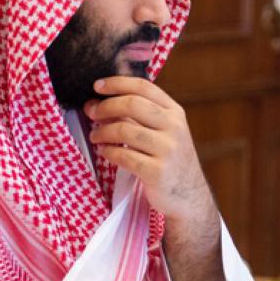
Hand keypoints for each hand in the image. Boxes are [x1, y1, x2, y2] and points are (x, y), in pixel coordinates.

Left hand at [86, 76, 224, 280]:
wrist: (189, 197)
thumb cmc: (171, 161)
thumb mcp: (167, 132)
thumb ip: (144, 116)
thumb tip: (103, 100)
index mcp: (175, 113)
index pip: (144, 87)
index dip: (117, 83)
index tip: (97, 86)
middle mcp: (174, 128)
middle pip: (132, 104)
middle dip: (105, 106)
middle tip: (91, 112)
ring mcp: (168, 150)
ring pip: (125, 129)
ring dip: (103, 131)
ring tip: (96, 136)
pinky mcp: (157, 171)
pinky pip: (123, 155)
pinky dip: (109, 152)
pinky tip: (105, 151)